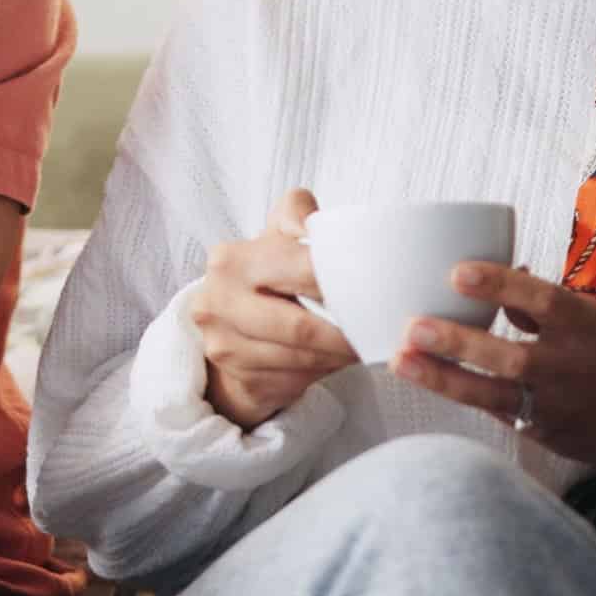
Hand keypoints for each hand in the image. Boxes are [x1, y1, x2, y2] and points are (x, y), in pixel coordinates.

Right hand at [194, 189, 360, 429]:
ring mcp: (224, 345)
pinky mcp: (237, 377)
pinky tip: (334, 360)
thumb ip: (297, 214)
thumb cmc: (264, 274)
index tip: (376, 293)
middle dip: (345, 334)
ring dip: (338, 356)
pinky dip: (322, 372)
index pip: (301, 271)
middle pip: (300, 327)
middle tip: (377, 332)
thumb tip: (317, 229)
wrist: (227, 321)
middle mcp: (218, 303)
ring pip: (301, 359)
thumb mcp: (277, 233)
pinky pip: (294, 381)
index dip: (342, 283)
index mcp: (231, 261)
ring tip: (361, 345)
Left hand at [391, 262, 595, 473]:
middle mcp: (569, 367)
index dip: (500, 285)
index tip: (457, 272)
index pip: (542, 300)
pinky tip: (426, 379)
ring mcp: (555, 405)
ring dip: (444, 378)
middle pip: (510, 357)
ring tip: (401, 361)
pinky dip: (461, 395)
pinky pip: (494, 412)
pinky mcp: (542, 432)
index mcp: (584, 325)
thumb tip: (491, 271)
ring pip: (493, 395)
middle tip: (413, 326)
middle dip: (458, 342)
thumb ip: (539, 301)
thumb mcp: (589, 316)